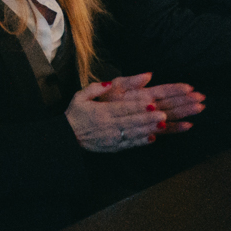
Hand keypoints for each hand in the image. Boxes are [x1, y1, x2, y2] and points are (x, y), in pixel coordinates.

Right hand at [65, 73, 202, 151]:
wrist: (67, 136)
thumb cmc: (75, 114)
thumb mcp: (80, 96)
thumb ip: (95, 89)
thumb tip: (109, 83)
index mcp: (101, 111)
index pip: (123, 108)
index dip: (137, 106)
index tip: (151, 102)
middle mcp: (108, 125)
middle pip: (131, 120)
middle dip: (147, 118)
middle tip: (162, 114)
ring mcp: (112, 137)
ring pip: (133, 133)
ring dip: (148, 129)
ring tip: (162, 125)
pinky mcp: (113, 147)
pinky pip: (129, 144)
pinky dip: (141, 142)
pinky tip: (152, 138)